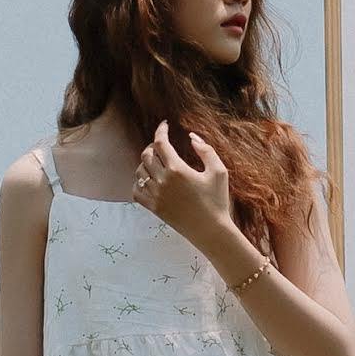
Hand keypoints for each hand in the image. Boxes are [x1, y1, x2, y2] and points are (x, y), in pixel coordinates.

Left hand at [135, 120, 235, 249]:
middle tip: (163, 146)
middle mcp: (162, 181)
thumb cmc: (217, 201)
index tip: (164, 125)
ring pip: (140, 171)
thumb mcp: (218, 171)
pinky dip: (139, 182)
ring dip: (146, 163)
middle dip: (154, 146)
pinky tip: (150, 180)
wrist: (210, 230)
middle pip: (147, 154)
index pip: (161, 143)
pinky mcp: (153, 208)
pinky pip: (136, 190)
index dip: (161, 130)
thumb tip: (192, 137)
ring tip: (158, 162)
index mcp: (177, 169)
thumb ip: (206, 150)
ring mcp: (155, 195)